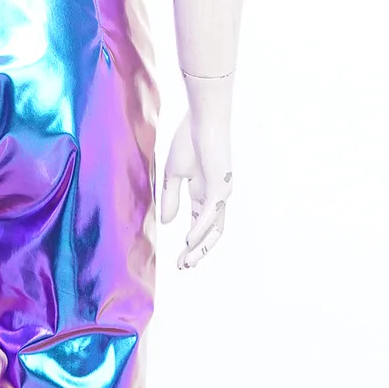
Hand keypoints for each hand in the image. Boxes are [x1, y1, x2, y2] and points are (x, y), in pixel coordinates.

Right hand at [159, 78, 233, 269]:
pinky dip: (200, 229)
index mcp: (204, 193)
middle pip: (210, 232)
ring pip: (214, 228)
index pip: (198, 224)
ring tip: (187, 262)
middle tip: (183, 267)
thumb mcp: (173, 174)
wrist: (202, 119)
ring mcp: (220, 193)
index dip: (190, 243)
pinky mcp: (221, 187)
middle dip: (197, 251)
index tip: (178, 260)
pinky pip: (210, 214)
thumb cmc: (189, 140)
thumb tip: (167, 223)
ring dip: (200, 247)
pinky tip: (188, 241)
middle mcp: (216, 197)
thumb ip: (171, 198)